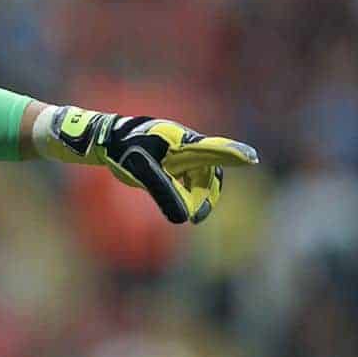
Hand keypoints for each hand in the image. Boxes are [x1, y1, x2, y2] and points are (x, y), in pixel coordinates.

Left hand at [52, 107, 258, 223]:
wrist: (106, 138)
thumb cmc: (123, 150)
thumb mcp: (141, 173)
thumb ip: (164, 193)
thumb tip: (185, 218)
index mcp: (180, 141)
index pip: (212, 148)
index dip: (232, 153)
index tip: (251, 158)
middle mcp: (186, 144)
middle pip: (211, 170)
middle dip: (209, 194)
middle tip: (197, 216)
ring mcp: (182, 150)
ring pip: (202, 176)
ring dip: (199, 195)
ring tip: (190, 214)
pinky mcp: (175, 158)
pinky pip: (191, 177)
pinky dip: (189, 191)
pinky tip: (180, 203)